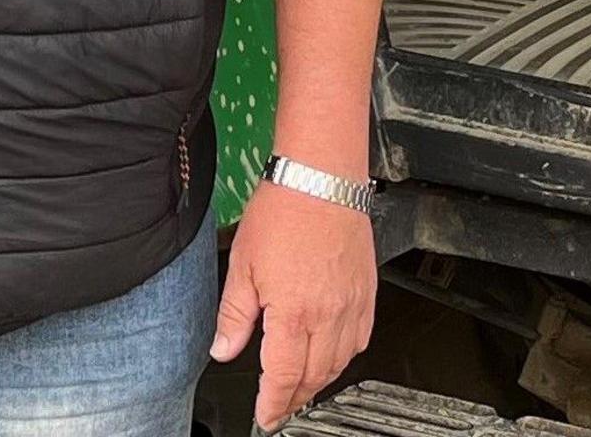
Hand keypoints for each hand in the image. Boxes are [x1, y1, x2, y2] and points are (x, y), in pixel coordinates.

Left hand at [212, 181, 378, 428]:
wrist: (321, 177)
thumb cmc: (284, 211)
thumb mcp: (243, 264)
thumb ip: (234, 314)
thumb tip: (224, 347)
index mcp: (294, 312)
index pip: (283, 376)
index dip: (273, 403)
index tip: (265, 416)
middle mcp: (328, 314)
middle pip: (313, 376)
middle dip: (294, 398)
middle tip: (280, 407)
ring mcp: (352, 305)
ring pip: (340, 363)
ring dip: (319, 382)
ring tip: (301, 388)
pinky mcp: (367, 293)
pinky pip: (361, 340)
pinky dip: (345, 357)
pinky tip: (332, 356)